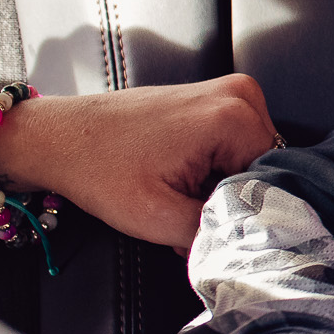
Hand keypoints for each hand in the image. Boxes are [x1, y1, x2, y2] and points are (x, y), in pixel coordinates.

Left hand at [0, 75, 279, 247]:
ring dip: (222, 184)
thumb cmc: (98, 168)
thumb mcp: (159, 219)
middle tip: (188, 211)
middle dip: (231, 197)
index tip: (207, 221)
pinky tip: (182, 178)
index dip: (243, 210)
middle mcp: (240, 94)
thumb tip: (252, 242)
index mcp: (234, 116)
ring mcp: (228, 91)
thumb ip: (217, 232)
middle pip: (264, 168)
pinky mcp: (214, 97)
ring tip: (181, 193)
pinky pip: (235, 143)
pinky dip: (213, 167)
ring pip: (250, 159)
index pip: (275, 179)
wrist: (58, 138)